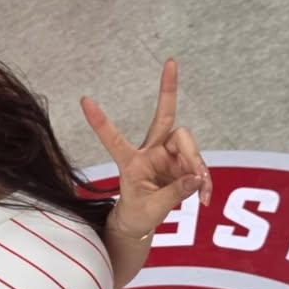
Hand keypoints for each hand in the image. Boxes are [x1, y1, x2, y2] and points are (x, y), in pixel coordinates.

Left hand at [80, 58, 210, 238]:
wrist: (139, 223)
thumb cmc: (137, 213)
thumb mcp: (153, 208)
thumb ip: (175, 193)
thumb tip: (197, 178)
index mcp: (131, 162)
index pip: (114, 139)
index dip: (101, 122)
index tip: (84, 101)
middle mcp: (150, 152)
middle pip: (164, 118)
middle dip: (168, 91)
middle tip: (170, 66)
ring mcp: (167, 155)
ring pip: (187, 143)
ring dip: (197, 163)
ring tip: (201, 191)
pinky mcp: (181, 164)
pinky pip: (198, 165)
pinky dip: (204, 179)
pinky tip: (204, 195)